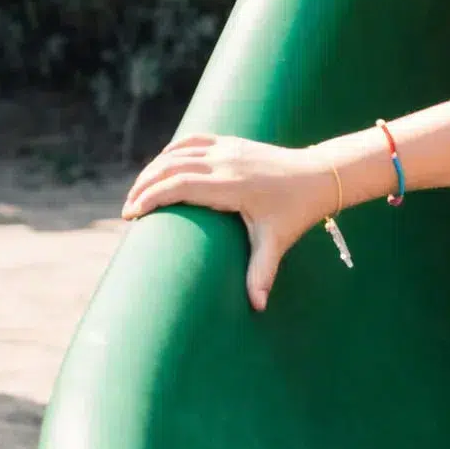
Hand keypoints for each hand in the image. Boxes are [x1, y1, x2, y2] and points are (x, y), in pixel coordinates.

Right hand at [121, 133, 336, 311]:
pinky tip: (161, 166)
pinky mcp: (232, 142)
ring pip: (178, 151)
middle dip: (143, 186)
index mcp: (232, 185)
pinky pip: (193, 140)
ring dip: (153, 169)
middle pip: (170, 166)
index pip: (179, 185)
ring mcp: (228, 147)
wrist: (321, 175)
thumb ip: (262, 272)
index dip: (151, 197)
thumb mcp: (277, 241)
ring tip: (138, 193)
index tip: (132, 214)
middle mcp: (226, 161)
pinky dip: (172, 151)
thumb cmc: (297, 210)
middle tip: (128, 211)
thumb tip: (257, 307)